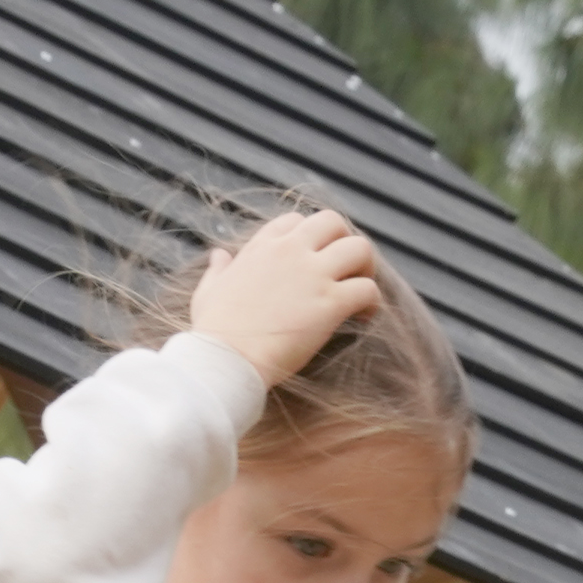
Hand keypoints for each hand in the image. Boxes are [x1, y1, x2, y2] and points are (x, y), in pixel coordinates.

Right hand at [190, 208, 381, 386]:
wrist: (227, 360)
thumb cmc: (214, 332)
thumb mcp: (209, 291)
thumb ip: (218, 270)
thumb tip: (218, 256)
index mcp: (263, 246)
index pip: (295, 221)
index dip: (309, 237)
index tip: (313, 259)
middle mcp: (291, 251)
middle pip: (332, 222)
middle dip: (343, 242)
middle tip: (345, 271)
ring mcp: (313, 275)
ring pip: (359, 248)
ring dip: (366, 266)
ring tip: (361, 290)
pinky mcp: (330, 304)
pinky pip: (367, 289)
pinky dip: (373, 301)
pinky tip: (365, 316)